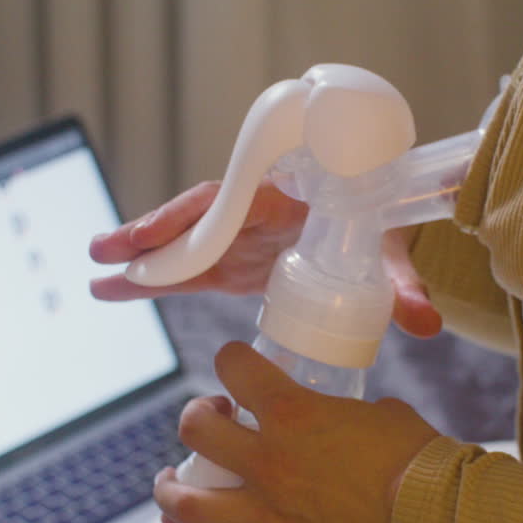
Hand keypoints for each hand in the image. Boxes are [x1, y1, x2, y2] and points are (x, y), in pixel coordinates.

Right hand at [89, 180, 441, 337]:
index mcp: (287, 199)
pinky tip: (113, 288)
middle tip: (105, 250)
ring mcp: (240, 237)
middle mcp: (255, 212)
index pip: (236, 201)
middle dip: (151, 234)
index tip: (164, 233)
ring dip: (142, 257)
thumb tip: (426, 324)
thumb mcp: (390, 256)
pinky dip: (153, 278)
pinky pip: (187, 267)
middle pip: (196, 219)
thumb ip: (402, 287)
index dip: (197, 218)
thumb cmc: (381, 231)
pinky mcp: (234, 260)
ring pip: (184, 243)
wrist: (381, 226)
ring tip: (96, 272)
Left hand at [152, 341, 441, 522]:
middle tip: (215, 421)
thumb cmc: (418, 462)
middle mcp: (270, 462)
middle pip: (195, 431)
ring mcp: (268, 514)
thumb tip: (335, 415)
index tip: (235, 366)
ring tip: (173, 478)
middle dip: (197, 418)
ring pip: (187, 500)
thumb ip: (341, 412)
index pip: (234, 367)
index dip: (230, 360)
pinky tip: (181, 521)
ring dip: (170, 485)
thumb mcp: (379, 412)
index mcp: (295, 414)